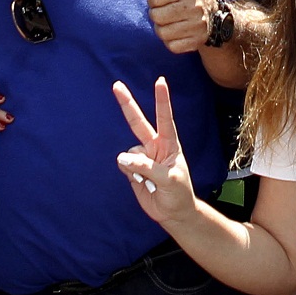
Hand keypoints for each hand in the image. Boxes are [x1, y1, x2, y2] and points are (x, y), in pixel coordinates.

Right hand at [113, 77, 196, 226]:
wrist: (173, 213)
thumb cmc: (178, 193)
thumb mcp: (169, 180)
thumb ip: (147, 167)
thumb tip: (122, 158)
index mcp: (169, 144)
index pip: (165, 118)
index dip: (162, 100)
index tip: (160, 81)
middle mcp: (154, 146)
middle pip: (138, 122)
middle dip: (127, 104)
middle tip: (116, 85)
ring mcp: (142, 157)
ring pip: (129, 153)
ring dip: (136, 167)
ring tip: (151, 182)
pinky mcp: (132, 170)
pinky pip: (124, 165)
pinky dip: (129, 173)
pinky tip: (141, 183)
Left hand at [146, 0, 214, 54]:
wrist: (211, 14)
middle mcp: (194, 7)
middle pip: (155, 17)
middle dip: (158, 14)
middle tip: (169, 9)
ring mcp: (197, 26)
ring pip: (162, 33)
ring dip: (164, 28)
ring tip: (174, 20)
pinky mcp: (197, 43)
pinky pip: (171, 46)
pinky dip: (172, 41)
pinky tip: (179, 31)